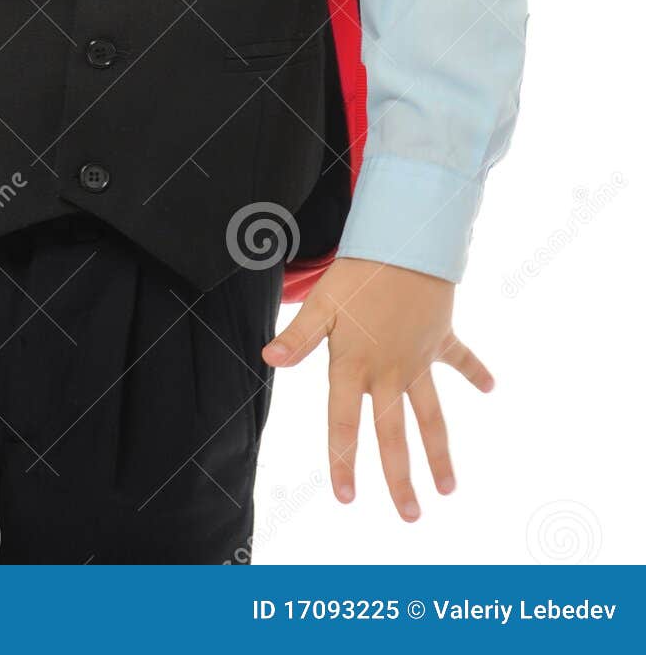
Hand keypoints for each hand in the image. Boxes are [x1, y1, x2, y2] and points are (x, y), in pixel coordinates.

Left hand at [262, 256, 494, 519]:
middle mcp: (389, 371)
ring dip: (441, 451)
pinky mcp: (439, 338)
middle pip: (394, 434)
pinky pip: (459, 359)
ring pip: (431, 414)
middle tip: (410, 516)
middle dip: (400, 477)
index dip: (342, 460)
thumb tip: (268, 358)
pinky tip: (492, 387)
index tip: (346, 497)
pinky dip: (475, 371)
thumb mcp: (322, 303)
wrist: (407, 243)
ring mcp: (419, 359)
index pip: (344, 423)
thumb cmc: (358, 273)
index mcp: (355, 366)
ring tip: (449, 489)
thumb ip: (299, 336)